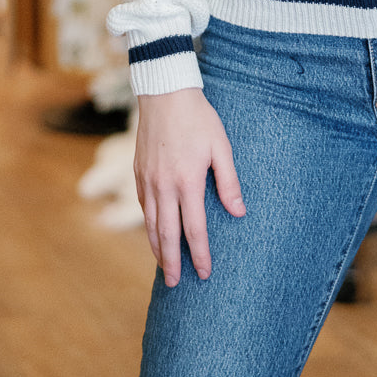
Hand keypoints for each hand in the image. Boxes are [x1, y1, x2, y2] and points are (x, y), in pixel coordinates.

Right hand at [134, 88, 245, 285]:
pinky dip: (148, 225)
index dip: (200, 254)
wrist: (165, 93)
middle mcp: (164, 186)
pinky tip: (153, 232)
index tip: (204, 273)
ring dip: (156, 248)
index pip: (194, 229)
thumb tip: (238, 212)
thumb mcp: (221, 146)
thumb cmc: (198, 118)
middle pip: (166, 234)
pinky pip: (142, 206)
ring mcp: (147, 180)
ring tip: (163, 267)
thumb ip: (229, 181)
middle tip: (176, 284)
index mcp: (187, 181)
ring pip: (150, 223)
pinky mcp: (138, 172)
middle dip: (172, 262)